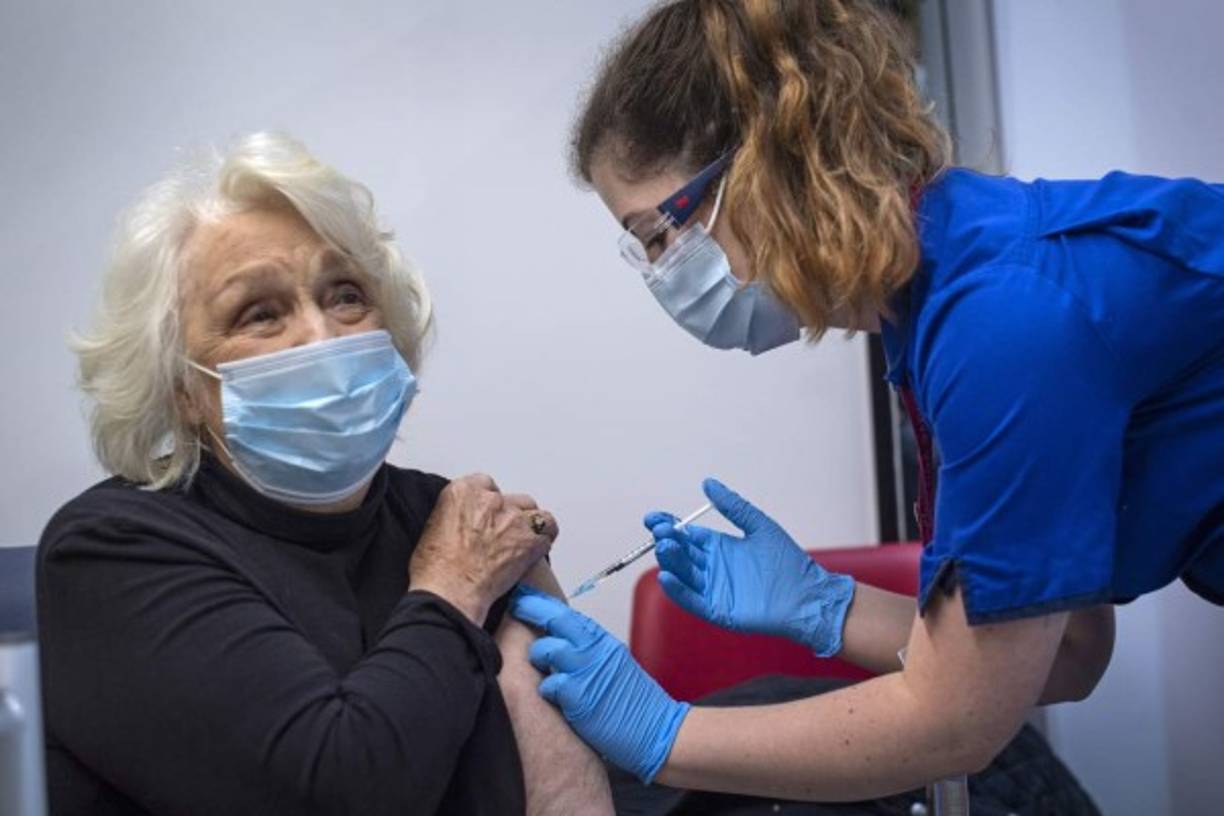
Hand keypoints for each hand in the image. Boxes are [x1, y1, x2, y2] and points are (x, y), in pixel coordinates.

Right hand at [409, 474, 557, 624]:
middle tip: (502, 536)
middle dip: (509, 515)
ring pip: (535, 513)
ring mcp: (513, 518)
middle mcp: (491, 500)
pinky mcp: (530, 540)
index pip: (486, 485)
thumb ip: (457, 514)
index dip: (488, 506)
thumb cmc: (436, 569)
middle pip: (512, 499)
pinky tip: (533, 552)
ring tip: (522, 542)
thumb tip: (467, 522)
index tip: (486, 518)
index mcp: (463, 491)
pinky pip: (548, 533)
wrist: (449, 592)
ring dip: (530, 526)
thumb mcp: (435, 526)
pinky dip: (543, 542)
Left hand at [510, 585, 688, 783]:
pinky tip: (555, 697)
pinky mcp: (578, 696)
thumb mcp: (613, 662)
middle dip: (530, 609)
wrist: (657, 729)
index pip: (566, 613)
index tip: (523, 594)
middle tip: (514, 606)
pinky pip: (548, 685)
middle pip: (554, 619)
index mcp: (602, 640)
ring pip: (545, 650)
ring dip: (537, 657)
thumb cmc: (634, 701)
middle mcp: (593, 649)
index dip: (541, 602)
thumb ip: (587, 649)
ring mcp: (585, 671)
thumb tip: (558, 641)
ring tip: (541, 668)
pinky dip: (547, 690)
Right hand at [647, 478, 854, 656]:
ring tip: (664, 548)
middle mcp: (712, 568)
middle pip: (681, 553)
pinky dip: (677, 591)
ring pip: (683, 575)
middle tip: (661, 532)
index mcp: (719, 547)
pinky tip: (667, 578)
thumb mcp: (758, 526)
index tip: (653, 518)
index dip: (668, 526)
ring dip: (670, 562)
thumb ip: (732, 506)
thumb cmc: (788, 563)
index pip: (685, 535)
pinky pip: (692, 600)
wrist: (808, 596)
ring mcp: (713, 590)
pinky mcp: (717, 611)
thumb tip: (708, 483)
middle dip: (667, 542)